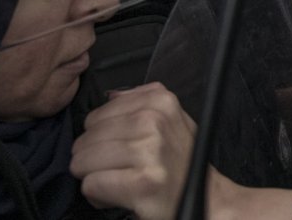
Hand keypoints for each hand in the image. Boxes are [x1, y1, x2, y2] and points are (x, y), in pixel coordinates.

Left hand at [71, 83, 197, 219]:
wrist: (208, 196)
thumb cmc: (181, 160)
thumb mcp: (171, 120)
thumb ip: (140, 103)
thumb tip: (109, 95)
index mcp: (159, 101)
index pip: (95, 117)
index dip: (101, 138)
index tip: (121, 150)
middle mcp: (154, 120)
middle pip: (86, 139)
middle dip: (92, 160)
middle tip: (119, 170)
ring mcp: (149, 150)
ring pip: (83, 161)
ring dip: (94, 178)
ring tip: (119, 182)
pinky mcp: (143, 182)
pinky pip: (91, 185)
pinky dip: (98, 196)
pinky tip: (119, 196)